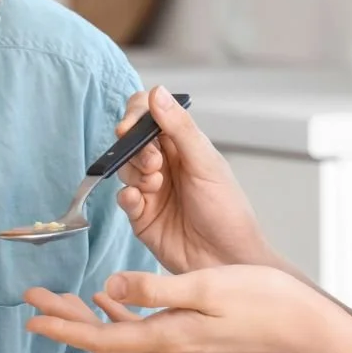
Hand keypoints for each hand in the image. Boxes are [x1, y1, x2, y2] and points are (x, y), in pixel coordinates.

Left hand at [24, 266, 331, 352]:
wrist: (299, 325)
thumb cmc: (260, 300)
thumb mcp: (202, 286)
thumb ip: (153, 289)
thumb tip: (110, 287)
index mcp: (165, 336)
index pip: (99, 335)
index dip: (62, 325)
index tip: (31, 315)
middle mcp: (167, 348)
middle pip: (100, 341)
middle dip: (65, 322)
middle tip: (36, 301)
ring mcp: (179, 347)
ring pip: (118, 340)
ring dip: (88, 322)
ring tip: (65, 299)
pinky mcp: (190, 339)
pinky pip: (140, 334)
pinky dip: (119, 317)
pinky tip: (114, 297)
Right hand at [114, 87, 271, 272]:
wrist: (229, 260)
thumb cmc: (228, 212)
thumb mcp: (206, 164)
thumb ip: (179, 128)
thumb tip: (157, 92)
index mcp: (183, 146)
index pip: (149, 115)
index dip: (136, 114)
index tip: (131, 125)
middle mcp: (164, 165)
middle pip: (131, 141)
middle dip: (135, 148)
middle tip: (154, 163)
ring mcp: (151, 190)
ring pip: (124, 168)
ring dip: (134, 173)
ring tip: (154, 186)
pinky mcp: (141, 217)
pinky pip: (123, 198)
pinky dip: (127, 196)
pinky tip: (139, 201)